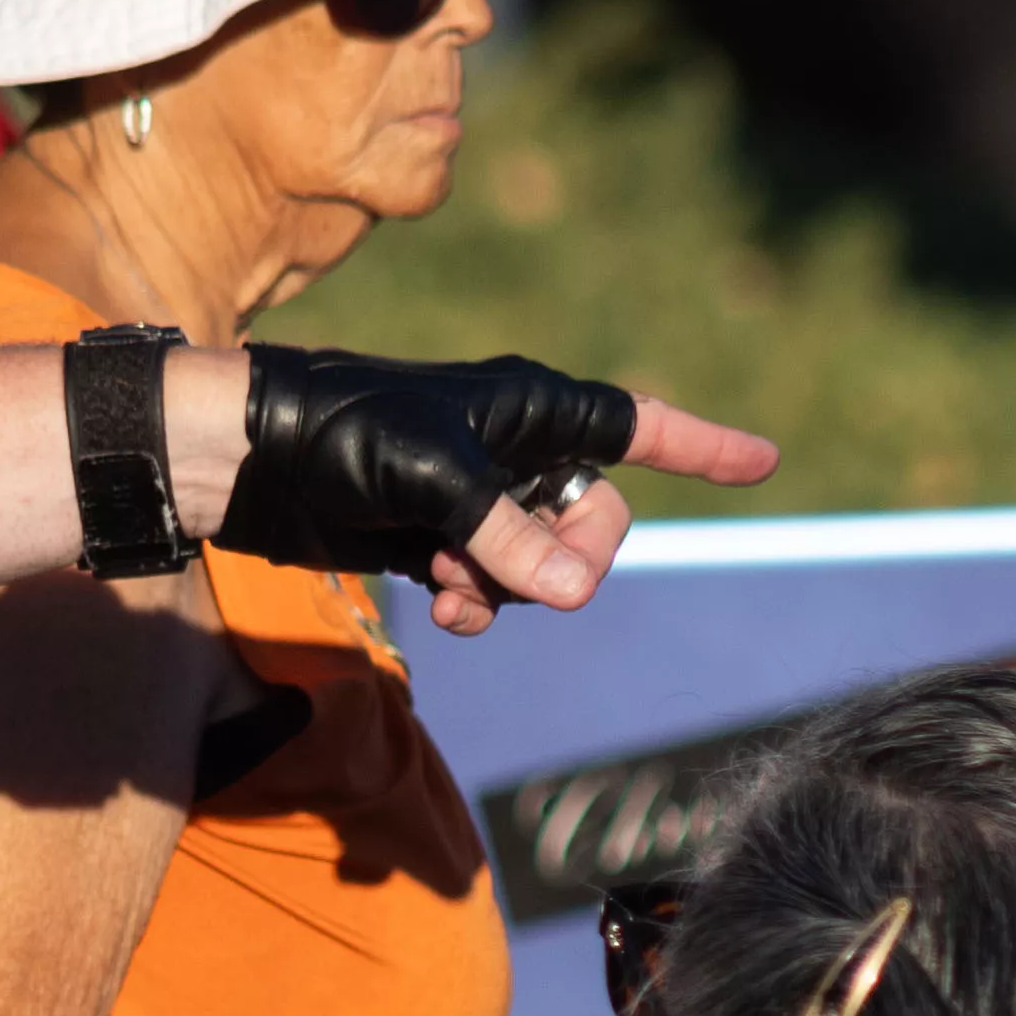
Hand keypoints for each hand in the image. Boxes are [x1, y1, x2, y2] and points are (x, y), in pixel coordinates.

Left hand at [210, 347, 781, 631]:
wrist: (248, 461)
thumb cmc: (340, 435)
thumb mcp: (431, 480)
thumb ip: (509, 537)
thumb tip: (576, 594)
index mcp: (534, 407)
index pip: (642, 427)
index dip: (706, 448)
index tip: (767, 463)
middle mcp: (520, 449)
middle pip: (600, 521)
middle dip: (567, 558)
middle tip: (504, 566)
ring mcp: (483, 499)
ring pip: (547, 566)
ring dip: (512, 589)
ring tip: (447, 584)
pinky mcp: (441, 540)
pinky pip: (499, 589)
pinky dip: (480, 605)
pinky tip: (438, 608)